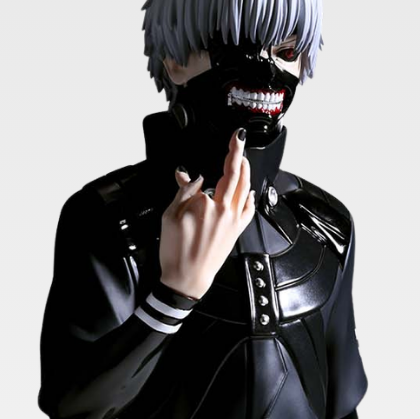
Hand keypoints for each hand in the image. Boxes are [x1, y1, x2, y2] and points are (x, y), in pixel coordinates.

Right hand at [158, 129, 256, 297]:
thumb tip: (191, 177)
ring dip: (245, 171)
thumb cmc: (176, 253)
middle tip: (239, 139)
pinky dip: (250, 197)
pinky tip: (249, 190)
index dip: (222, 156)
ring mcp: (232, 223)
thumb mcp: (170, 217)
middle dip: (238, 153)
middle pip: (236, 176)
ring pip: (244, 190)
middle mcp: (223, 212)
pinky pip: (248, 210)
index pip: (212, 176)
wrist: (186, 280)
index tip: (234, 138)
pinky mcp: (236, 233)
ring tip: (242, 159)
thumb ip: (183, 192)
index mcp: (206, 206)